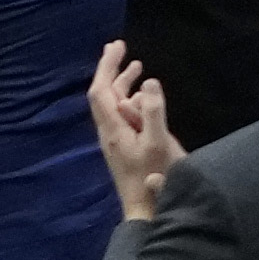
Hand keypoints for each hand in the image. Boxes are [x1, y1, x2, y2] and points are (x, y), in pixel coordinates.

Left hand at [89, 40, 188, 226]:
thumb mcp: (157, 142)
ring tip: (138, 68)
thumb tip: (148, 82)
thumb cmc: (154, 177)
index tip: (117, 46)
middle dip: (113, 70)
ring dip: (124, 85)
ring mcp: (116, 142)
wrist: (146, 212)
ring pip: (114, 106)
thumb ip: (152, 111)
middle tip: (122, 48)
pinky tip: (144, 101)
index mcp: (112, 128)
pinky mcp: (124, 149)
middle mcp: (109, 132)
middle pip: (105, 95)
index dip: (107, 66)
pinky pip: (123, 116)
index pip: (101, 90)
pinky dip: (132, 101)